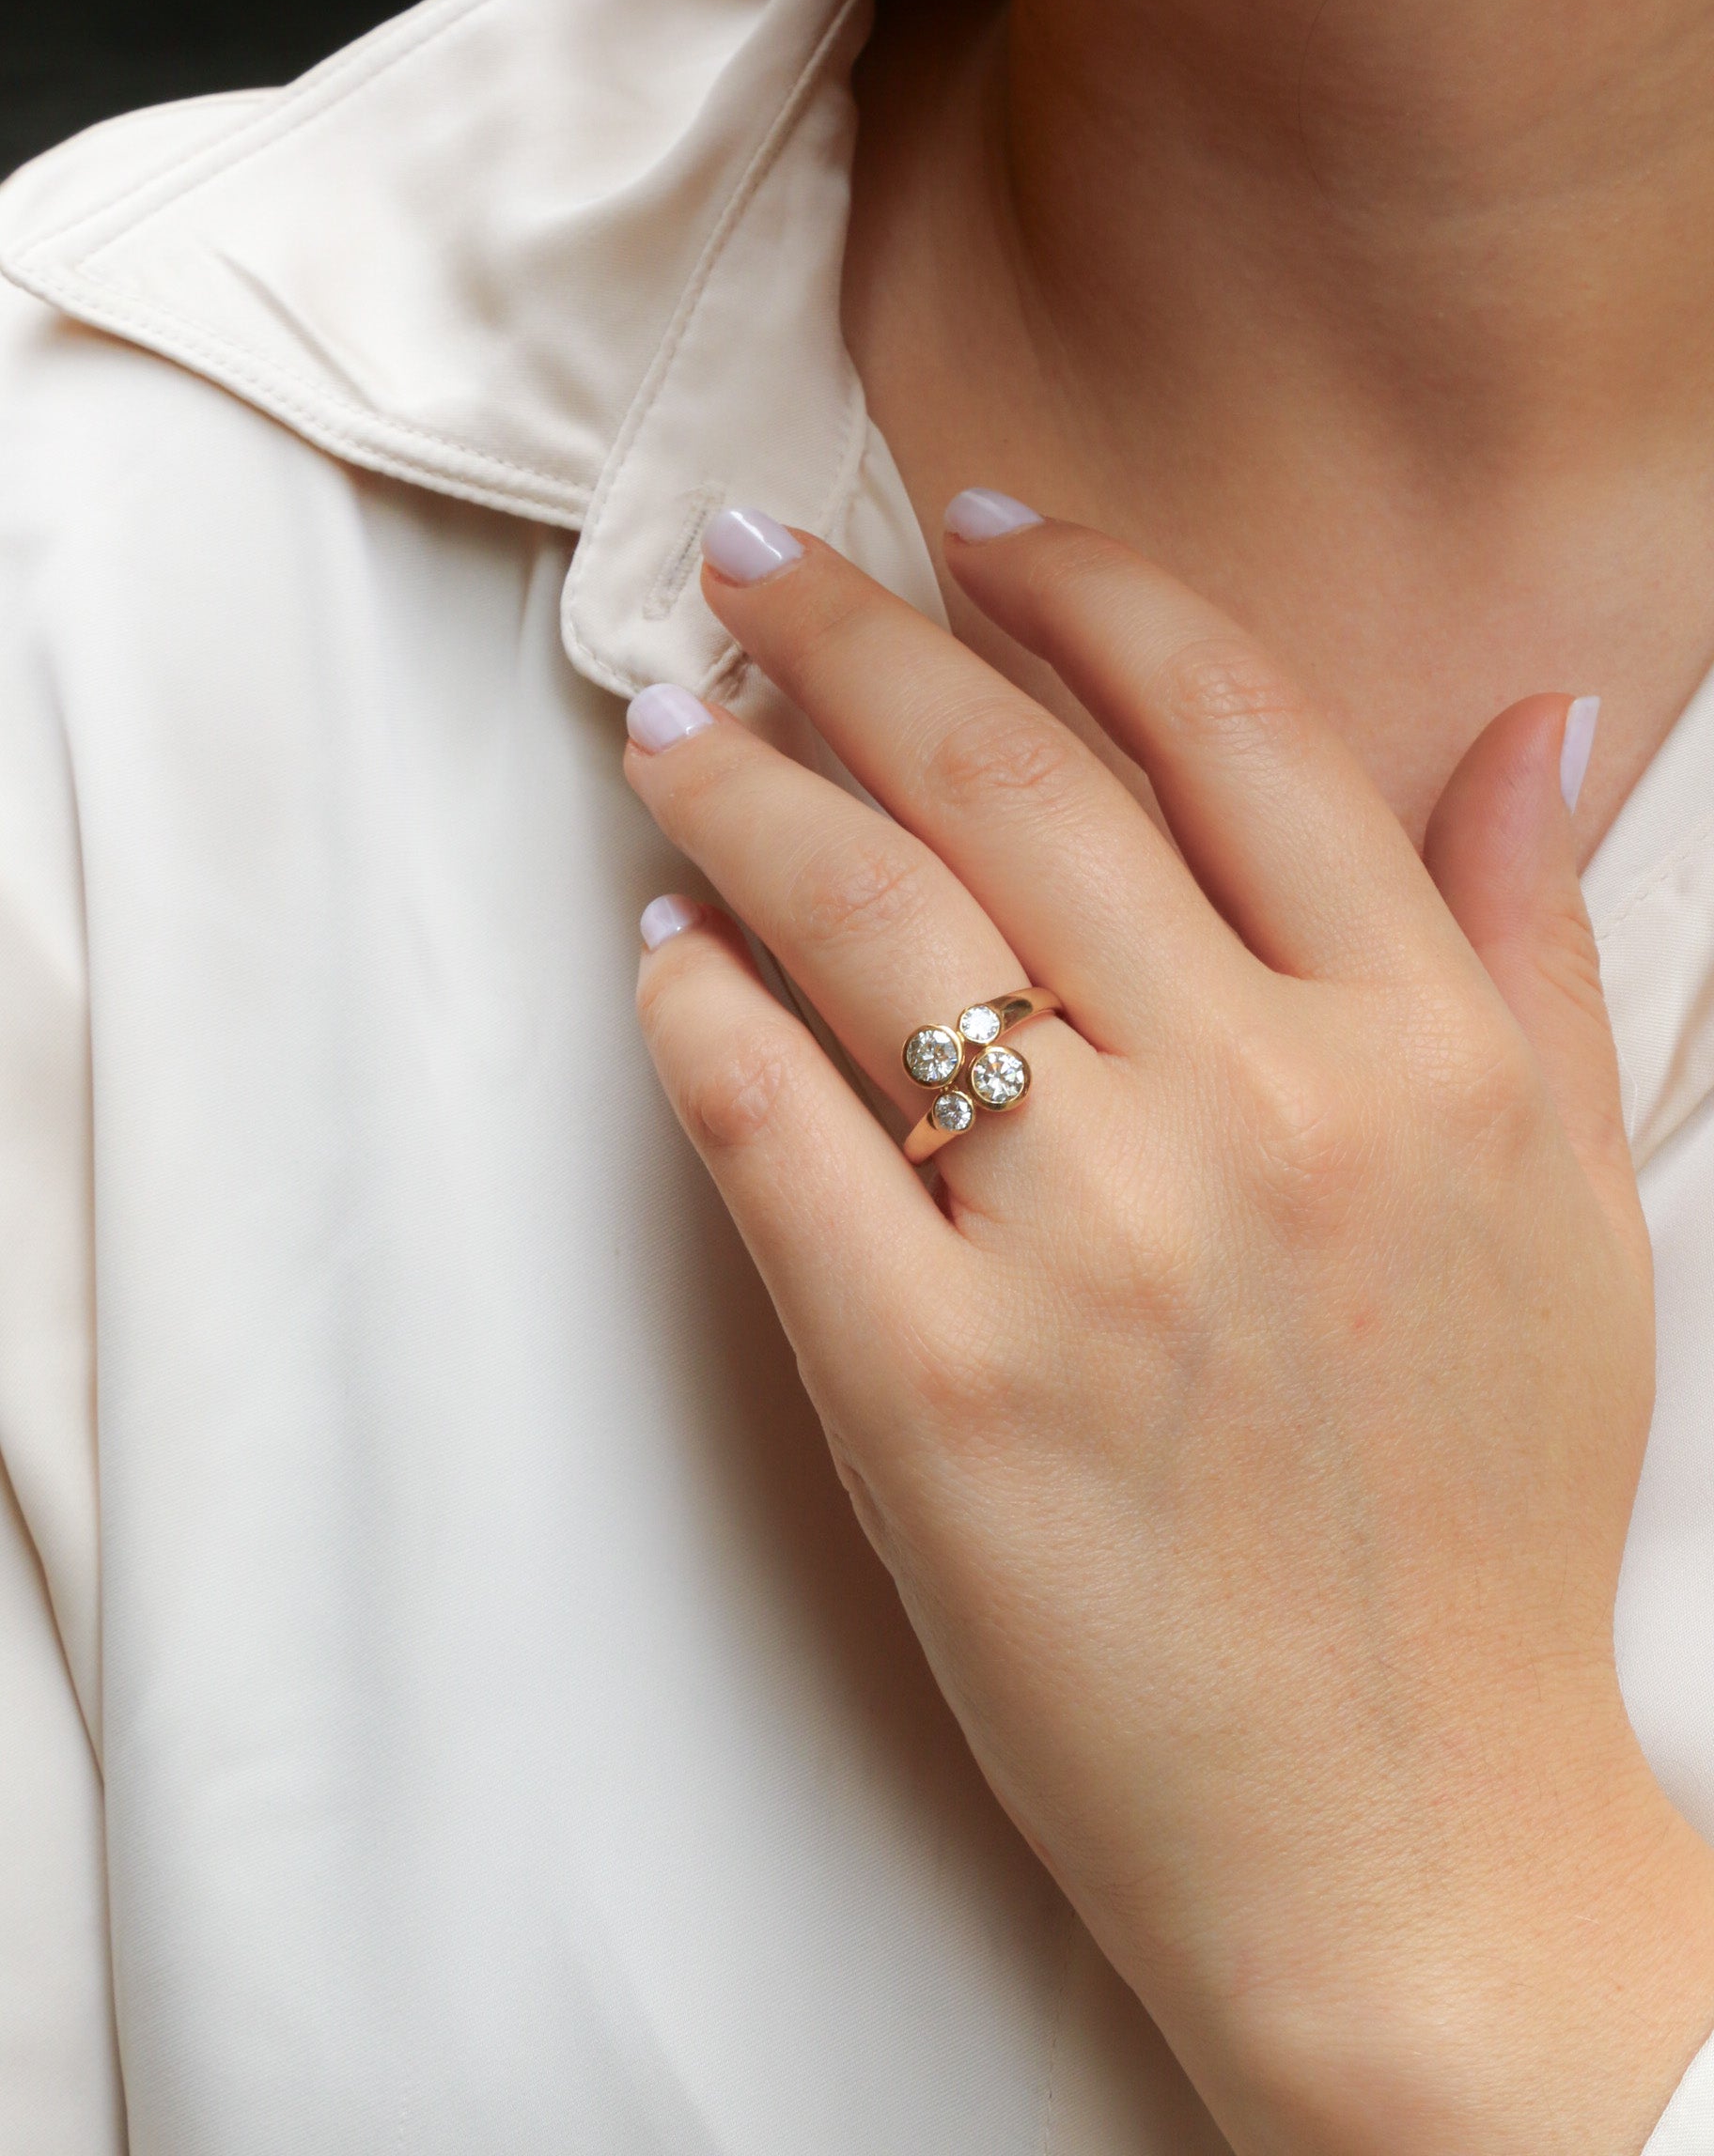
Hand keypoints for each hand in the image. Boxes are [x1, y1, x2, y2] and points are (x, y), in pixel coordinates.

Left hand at [622, 499, 1713, 2154]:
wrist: (1408, 1831)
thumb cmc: (1485, 1519)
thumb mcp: (1570, 1207)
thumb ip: (1532, 942)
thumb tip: (1535, 718)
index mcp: (1416, 1047)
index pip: (1224, 718)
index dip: (1078, 584)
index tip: (972, 529)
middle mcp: (1255, 1111)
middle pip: (1005, 777)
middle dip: (849, 631)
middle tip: (748, 564)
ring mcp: (1083, 1247)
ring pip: (860, 917)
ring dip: (739, 789)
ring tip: (672, 729)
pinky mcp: (931, 1390)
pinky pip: (767, 1130)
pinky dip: (692, 1011)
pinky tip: (662, 953)